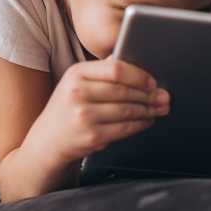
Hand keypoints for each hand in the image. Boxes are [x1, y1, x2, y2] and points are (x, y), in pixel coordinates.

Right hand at [22, 58, 168, 166]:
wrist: (46, 142)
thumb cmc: (67, 110)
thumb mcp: (76, 84)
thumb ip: (102, 73)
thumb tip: (138, 68)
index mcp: (76, 73)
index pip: (115, 68)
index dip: (139, 75)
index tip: (152, 81)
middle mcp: (77, 92)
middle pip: (124, 90)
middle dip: (149, 94)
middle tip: (163, 97)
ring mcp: (84, 115)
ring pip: (128, 109)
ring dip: (148, 110)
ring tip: (158, 109)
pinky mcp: (92, 135)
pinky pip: (125, 127)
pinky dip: (141, 124)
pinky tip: (146, 121)